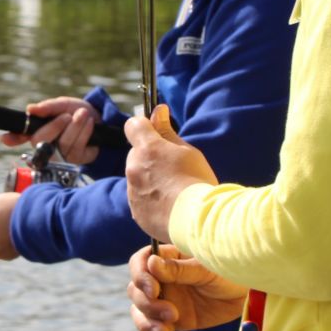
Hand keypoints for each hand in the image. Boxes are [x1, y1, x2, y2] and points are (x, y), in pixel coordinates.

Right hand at [0, 96, 100, 164]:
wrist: (100, 119)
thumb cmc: (76, 111)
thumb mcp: (63, 104)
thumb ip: (48, 107)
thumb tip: (30, 109)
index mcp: (38, 130)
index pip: (20, 136)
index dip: (12, 138)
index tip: (5, 138)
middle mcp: (45, 145)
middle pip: (40, 141)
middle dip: (54, 127)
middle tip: (66, 116)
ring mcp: (60, 155)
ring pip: (61, 144)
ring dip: (74, 126)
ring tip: (83, 114)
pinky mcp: (76, 160)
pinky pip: (76, 148)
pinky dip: (84, 132)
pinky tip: (89, 124)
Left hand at [124, 105, 216, 241]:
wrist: (197, 220)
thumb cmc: (197, 181)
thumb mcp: (187, 151)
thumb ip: (167, 131)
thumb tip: (159, 110)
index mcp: (147, 148)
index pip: (133, 125)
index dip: (144, 127)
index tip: (155, 133)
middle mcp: (134, 168)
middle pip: (136, 154)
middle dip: (149, 157)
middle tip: (173, 168)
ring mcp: (132, 192)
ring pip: (137, 177)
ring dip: (149, 179)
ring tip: (173, 190)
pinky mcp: (135, 212)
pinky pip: (139, 199)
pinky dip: (149, 199)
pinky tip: (168, 205)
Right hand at [127, 243, 245, 330]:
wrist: (244, 296)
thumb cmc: (228, 273)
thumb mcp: (205, 269)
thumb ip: (179, 269)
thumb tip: (151, 263)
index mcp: (167, 258)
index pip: (140, 263)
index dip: (140, 276)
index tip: (154, 290)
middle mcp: (161, 279)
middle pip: (136, 290)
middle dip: (148, 304)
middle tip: (171, 313)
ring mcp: (164, 300)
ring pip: (140, 310)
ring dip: (146, 322)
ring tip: (165, 330)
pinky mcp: (170, 320)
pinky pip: (150, 328)